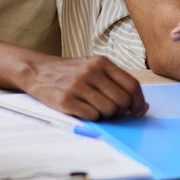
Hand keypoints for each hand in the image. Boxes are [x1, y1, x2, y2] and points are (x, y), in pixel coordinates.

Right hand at [22, 56, 147, 119]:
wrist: (37, 71)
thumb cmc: (71, 73)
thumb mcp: (94, 68)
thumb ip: (117, 83)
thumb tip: (142, 107)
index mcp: (101, 62)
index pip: (132, 85)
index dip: (138, 101)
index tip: (136, 110)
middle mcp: (90, 71)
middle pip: (122, 101)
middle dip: (121, 110)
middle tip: (112, 110)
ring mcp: (77, 85)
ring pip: (109, 110)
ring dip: (106, 115)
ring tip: (95, 109)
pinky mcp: (66, 100)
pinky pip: (92, 116)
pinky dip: (92, 117)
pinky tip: (83, 110)